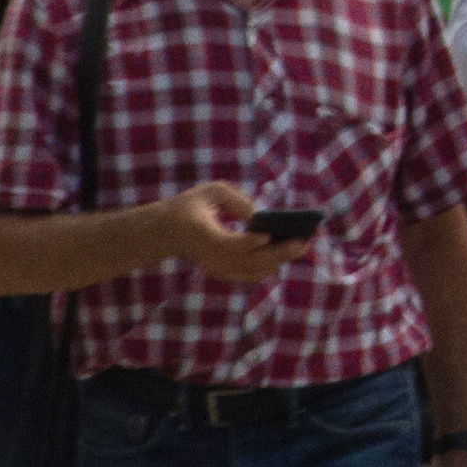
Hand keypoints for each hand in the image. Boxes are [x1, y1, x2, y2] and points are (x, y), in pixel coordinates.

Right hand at [161, 180, 296, 280]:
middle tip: (302, 242)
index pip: (225, 244)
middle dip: (277, 253)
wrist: (164, 233)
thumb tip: (258, 215)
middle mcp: (208, 255)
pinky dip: (269, 266)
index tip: (267, 234)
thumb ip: (234, 199)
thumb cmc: (190, 206)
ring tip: (302, 246)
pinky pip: (248, 274)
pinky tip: (287, 254)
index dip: (247, 242)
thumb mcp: (210, 192)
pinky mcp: (220, 272)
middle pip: (245, 262)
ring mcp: (214, 267)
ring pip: (250, 271)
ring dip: (278, 261)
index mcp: (200, 233)